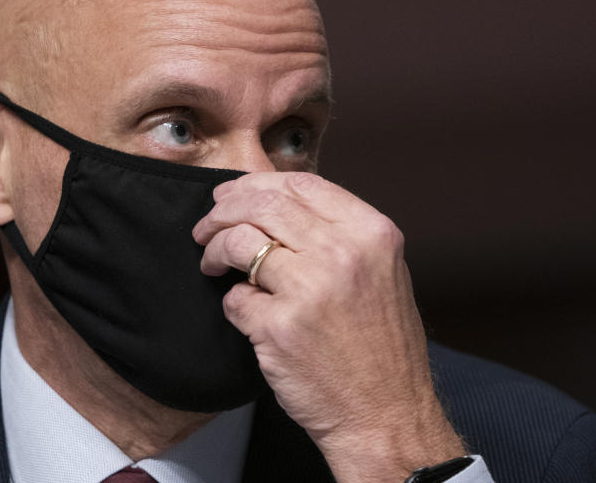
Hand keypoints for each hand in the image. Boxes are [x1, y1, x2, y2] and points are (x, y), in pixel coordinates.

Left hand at [193, 172, 464, 482]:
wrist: (387, 411)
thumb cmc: (382, 346)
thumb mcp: (382, 272)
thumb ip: (340, 234)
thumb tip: (278, 205)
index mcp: (372, 232)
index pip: (301, 183)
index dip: (257, 184)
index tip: (235, 196)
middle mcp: (344, 252)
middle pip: (263, 203)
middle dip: (224, 210)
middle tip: (208, 226)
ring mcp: (310, 288)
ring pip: (240, 241)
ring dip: (215, 249)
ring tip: (213, 263)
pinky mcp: (280, 327)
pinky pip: (235, 298)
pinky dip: (232, 302)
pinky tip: (246, 312)